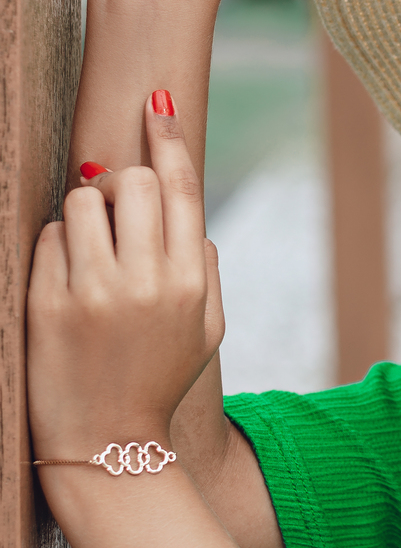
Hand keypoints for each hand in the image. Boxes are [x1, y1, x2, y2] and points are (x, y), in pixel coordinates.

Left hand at [28, 96, 223, 475]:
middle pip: (131, 181)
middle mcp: (145, 281)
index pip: (180, 185)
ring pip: (82, 199)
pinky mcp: (47, 303)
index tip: (156, 101)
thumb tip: (187, 211)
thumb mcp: (206, 330)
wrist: (108, 445)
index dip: (168, 136)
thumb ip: (205, 266)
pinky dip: (56, 248)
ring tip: (88, 256)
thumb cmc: (158, 380)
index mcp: (189, 282)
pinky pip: (49, 236)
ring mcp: (94, 291)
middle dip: (121, 187)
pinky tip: (65, 283)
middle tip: (116, 218)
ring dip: (84, 215)